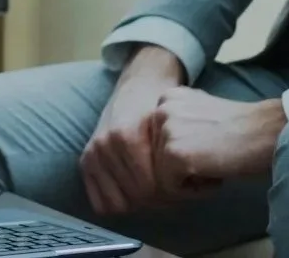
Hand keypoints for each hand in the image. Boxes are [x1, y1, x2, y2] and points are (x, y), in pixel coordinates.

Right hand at [80, 46, 184, 215]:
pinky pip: (100, 203)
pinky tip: (134, 190)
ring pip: (118, 205)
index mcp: (128, 135)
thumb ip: (182, 158)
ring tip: (154, 191)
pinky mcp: (86, 159)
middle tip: (171, 193)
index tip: (181, 188)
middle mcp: (106, 144)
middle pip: (135, 198)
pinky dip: (118, 203)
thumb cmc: (159, 107)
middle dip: (157, 201)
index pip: (149, 190)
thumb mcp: (174, 126)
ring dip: (138, 204)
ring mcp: (93, 152)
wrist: (138, 84)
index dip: (170, 196)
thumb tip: (203, 188)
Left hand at [150, 89, 285, 191]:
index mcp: (168, 97)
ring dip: (191, 180)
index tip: (210, 148)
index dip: (187, 153)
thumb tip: (167, 147)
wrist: (267, 132)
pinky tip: (216, 176)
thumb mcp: (202, 112)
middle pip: (159, 158)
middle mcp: (161, 109)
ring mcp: (166, 130)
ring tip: (216, 165)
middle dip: (186, 168)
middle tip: (215, 160)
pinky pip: (173, 188)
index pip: (160, 141)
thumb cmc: (242, 129)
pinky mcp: (174, 153)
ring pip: (165, 175)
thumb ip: (181, 122)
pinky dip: (196, 191)